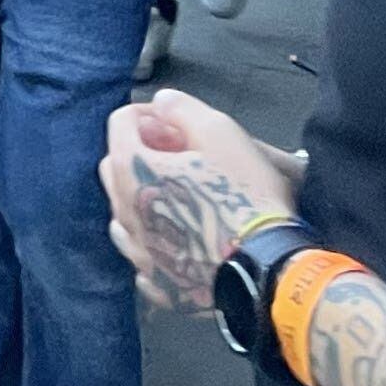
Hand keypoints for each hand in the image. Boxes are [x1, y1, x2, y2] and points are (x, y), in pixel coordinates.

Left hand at [100, 89, 299, 310]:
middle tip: (180, 154)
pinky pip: (144, 256)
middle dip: (140, 152)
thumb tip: (160, 102)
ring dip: (144, 197)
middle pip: (115, 166)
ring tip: (180, 195)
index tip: (174, 123)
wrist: (270, 266)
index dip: (148, 115)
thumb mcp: (219, 131)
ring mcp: (140, 252)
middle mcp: (125, 213)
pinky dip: (154, 242)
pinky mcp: (161, 283)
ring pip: (124, 213)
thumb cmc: (245, 197)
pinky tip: (177, 238)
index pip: (119, 124)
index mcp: (132, 171)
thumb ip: (181, 108)